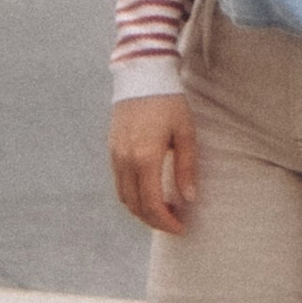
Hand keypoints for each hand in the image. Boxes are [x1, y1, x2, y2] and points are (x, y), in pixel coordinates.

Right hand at [110, 94, 198, 234]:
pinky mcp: (112, 149)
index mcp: (145, 158)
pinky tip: (150, 191)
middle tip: (174, 223)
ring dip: (142, 210)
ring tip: (164, 209)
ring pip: (124, 197)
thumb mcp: (185, 133)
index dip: (165, 221)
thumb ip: (186, 167)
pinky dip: (133, 195)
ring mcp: (115, 155)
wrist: (142, 75)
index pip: (151, 204)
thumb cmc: (169, 102)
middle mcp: (125, 160)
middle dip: (154, 220)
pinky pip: (119, 182)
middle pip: (135, 206)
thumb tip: (189, 198)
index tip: (181, 227)